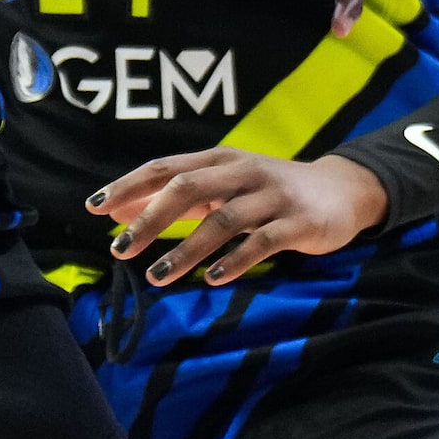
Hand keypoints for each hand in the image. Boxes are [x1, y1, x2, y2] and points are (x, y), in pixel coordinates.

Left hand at [91, 150, 387, 287]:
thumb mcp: (224, 186)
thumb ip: (175, 197)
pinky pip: (263, 241)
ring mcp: (273, 196)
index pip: (167, 168)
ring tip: (158, 276)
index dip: (129, 186)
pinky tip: (213, 279)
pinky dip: (236, 260)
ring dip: (187, 249)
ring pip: (223, 219)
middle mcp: (244, 172)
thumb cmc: (270, 191)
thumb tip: (114, 210)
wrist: (343, 191)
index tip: (95, 209)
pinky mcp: (298, 222)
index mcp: (221, 160)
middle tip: (119, 250)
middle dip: (151, 219)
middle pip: (190, 188)